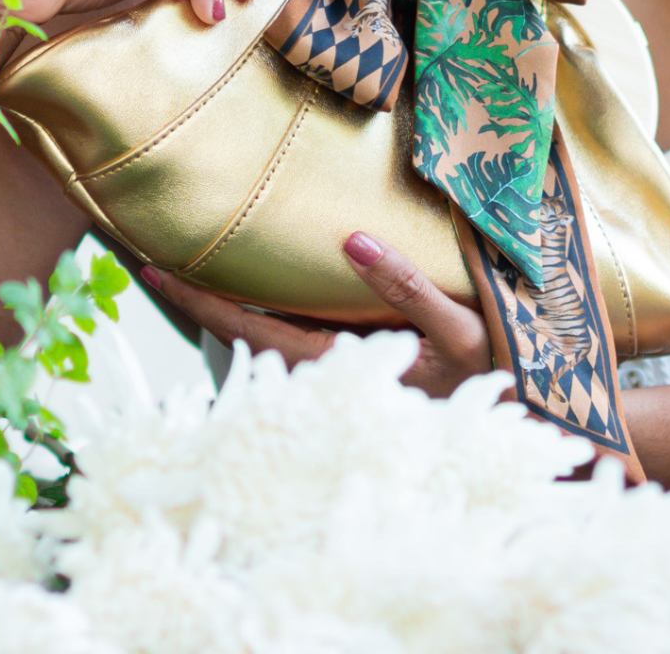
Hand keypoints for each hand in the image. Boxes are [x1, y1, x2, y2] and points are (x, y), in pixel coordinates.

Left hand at [144, 230, 494, 398]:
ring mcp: (339, 372)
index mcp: (339, 363)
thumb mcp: (462, 330)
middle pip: (241, 332)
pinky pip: (293, 336)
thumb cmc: (494, 380)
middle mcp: (328, 374)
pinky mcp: (355, 366)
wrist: (525, 429)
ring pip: (263, 338)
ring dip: (223, 304)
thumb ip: (407, 286)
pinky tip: (254, 291)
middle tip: (144, 257)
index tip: (149, 267)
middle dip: (193, 298)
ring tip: (183, 266)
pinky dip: (261, 311)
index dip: (196, 298)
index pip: (247, 328)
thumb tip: (349, 240)